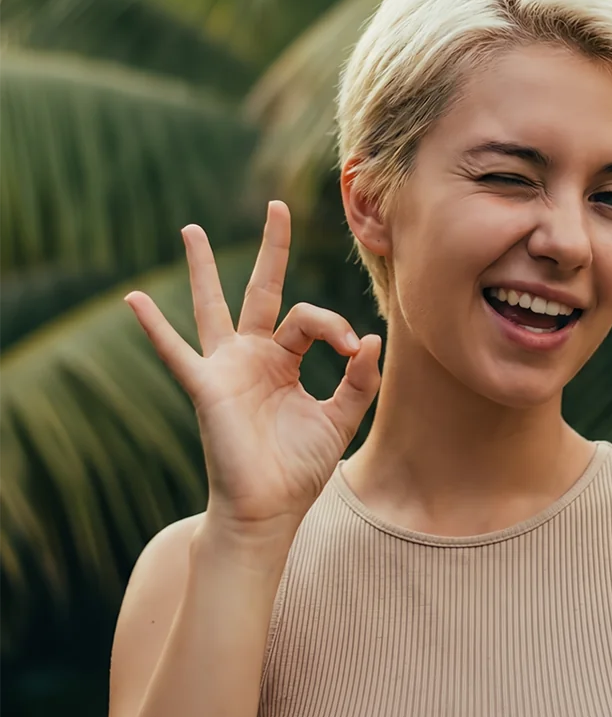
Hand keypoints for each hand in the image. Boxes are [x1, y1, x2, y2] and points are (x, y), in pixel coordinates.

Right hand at [123, 200, 381, 541]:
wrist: (268, 510)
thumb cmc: (299, 468)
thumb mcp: (341, 418)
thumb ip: (358, 379)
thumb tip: (372, 337)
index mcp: (283, 359)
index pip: (308, 318)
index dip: (335, 325)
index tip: (355, 349)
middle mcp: (252, 355)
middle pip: (262, 289)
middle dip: (271, 248)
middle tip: (277, 206)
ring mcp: (225, 367)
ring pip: (213, 306)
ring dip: (203, 268)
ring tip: (191, 229)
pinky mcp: (206, 387)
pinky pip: (175, 352)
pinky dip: (154, 328)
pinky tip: (133, 300)